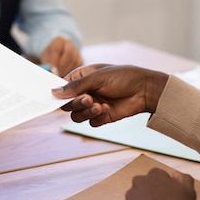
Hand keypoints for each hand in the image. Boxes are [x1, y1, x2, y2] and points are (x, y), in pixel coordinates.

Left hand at [40, 36, 82, 77]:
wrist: (58, 53)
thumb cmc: (50, 56)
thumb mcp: (45, 58)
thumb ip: (47, 64)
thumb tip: (50, 72)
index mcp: (58, 41)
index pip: (56, 49)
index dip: (54, 60)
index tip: (52, 70)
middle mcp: (69, 44)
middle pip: (69, 53)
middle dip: (63, 66)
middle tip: (57, 75)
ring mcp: (76, 51)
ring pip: (75, 61)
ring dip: (67, 70)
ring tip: (60, 77)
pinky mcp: (81, 59)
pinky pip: (78, 66)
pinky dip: (73, 73)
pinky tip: (66, 76)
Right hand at [51, 64, 167, 125]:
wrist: (145, 90)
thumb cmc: (123, 77)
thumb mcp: (97, 77)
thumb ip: (75, 86)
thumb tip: (54, 92)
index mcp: (81, 79)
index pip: (62, 88)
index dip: (59, 94)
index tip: (58, 98)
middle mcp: (85, 93)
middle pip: (68, 105)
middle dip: (77, 103)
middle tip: (88, 99)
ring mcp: (93, 105)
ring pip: (77, 116)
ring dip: (86, 112)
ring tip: (99, 106)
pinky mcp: (102, 117)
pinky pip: (91, 123)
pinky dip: (97, 118)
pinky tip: (108, 109)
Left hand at [119, 168, 195, 199]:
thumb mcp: (189, 191)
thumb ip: (184, 179)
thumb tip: (175, 174)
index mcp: (155, 175)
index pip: (157, 176)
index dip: (163, 187)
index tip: (167, 197)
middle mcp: (139, 181)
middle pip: (143, 186)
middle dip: (149, 194)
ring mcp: (129, 195)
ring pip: (135, 199)